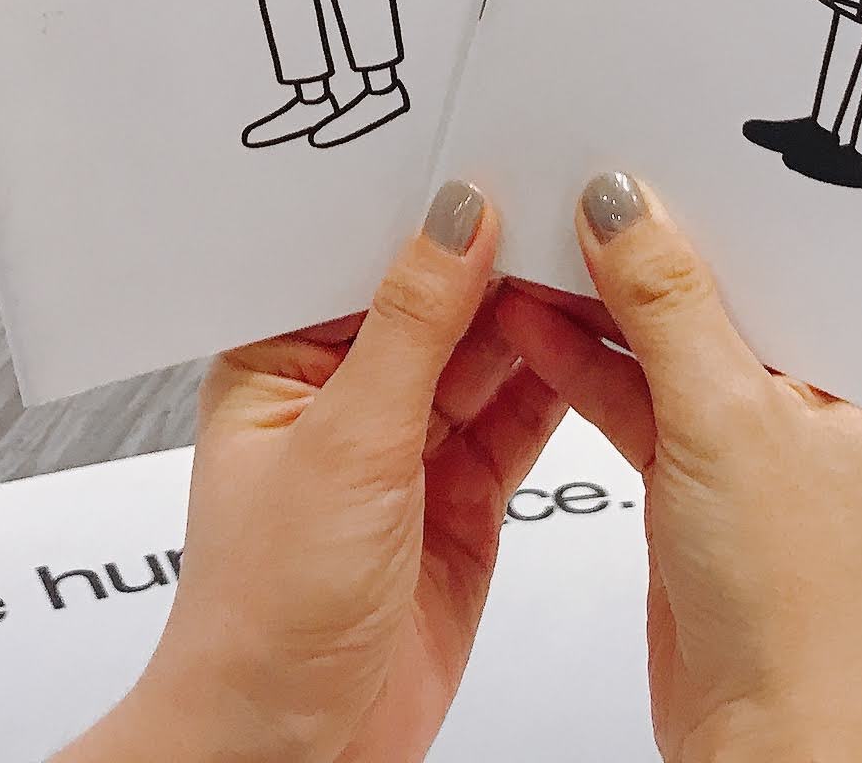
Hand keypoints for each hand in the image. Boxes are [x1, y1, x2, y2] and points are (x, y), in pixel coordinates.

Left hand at [63, 185, 562, 762]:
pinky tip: (600, 337)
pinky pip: (521, 418)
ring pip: (489, 354)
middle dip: (500, 257)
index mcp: (281, 361)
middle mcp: (343, 396)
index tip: (499, 157)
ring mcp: (406, 448)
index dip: (432, 209)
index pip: (367, 256)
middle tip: (571, 199)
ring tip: (599, 254)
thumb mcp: (344, 446)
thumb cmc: (261, 618)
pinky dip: (562, 383)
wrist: (293, 752)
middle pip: (438, 299)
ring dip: (540, 314)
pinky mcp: (463, 499)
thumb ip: (412, 325)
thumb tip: (456, 215)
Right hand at [498, 175, 861, 762]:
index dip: (720, 192)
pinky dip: (589, 366)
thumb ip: (670, 304)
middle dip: (650, 243)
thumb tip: (625, 205)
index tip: (648, 143)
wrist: (768, 740)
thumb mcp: (727, 419)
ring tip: (536, 243)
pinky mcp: (701, 482)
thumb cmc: (798, 607)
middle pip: (724, 286)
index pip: (790, 244)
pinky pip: (641, 398)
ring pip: (672, 341)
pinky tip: (538, 327)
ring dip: (604, 303)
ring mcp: (757, 440)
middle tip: (575, 179)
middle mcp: (818, 394)